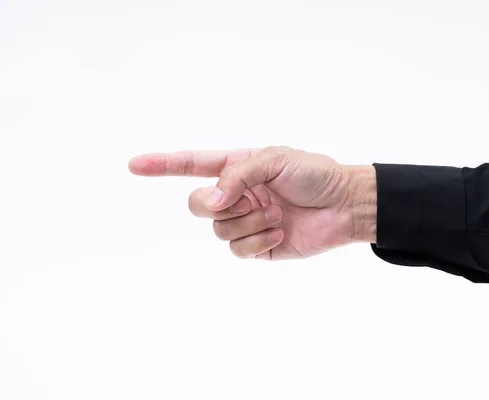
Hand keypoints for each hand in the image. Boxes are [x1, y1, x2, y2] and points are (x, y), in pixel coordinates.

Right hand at [128, 146, 375, 259]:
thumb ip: (238, 175)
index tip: (133, 165)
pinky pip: (238, 250)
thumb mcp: (276, 160)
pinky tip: (280, 232)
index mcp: (237, 168)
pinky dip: (258, 241)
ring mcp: (245, 222)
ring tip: (276, 215)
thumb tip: (211, 200)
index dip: (162, 165)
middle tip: (251, 200)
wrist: (344, 204)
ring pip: (218, 230)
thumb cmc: (314, 174)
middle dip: (218, 204)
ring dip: (248, 223)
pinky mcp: (258, 247)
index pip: (192, 166)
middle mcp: (236, 195)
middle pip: (197, 205)